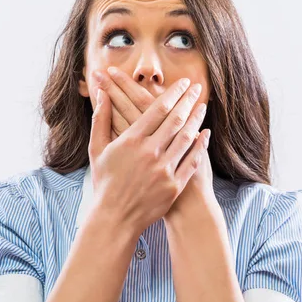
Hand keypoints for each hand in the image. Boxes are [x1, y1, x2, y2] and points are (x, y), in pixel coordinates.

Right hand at [88, 74, 209, 234]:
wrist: (115, 217)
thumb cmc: (104, 181)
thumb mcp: (97, 149)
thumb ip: (100, 119)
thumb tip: (101, 93)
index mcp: (131, 141)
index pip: (157, 109)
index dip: (173, 93)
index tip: (183, 83)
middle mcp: (150, 153)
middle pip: (175, 120)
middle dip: (188, 100)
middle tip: (197, 87)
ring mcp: (164, 170)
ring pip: (186, 138)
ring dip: (196, 119)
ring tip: (202, 106)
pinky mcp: (174, 185)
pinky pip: (192, 161)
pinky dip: (200, 146)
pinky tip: (204, 134)